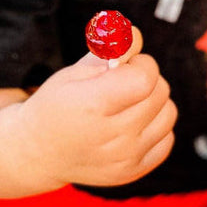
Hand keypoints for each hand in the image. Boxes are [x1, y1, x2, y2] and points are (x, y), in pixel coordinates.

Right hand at [9, 27, 177, 188]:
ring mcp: (124, 158)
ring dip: (152, 103)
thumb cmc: (57, 104)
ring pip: (168, 113)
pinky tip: (129, 125)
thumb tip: (134, 34)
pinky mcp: (133, 172)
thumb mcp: (74, 70)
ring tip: (125, 104)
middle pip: (160, 92)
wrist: (37, 153)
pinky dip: (154, 127)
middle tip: (119, 84)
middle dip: (145, 79)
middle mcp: (112, 137)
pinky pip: (167, 138)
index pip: (145, 77)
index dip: (139, 63)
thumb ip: (108, 49)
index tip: (124, 64)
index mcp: (92, 106)